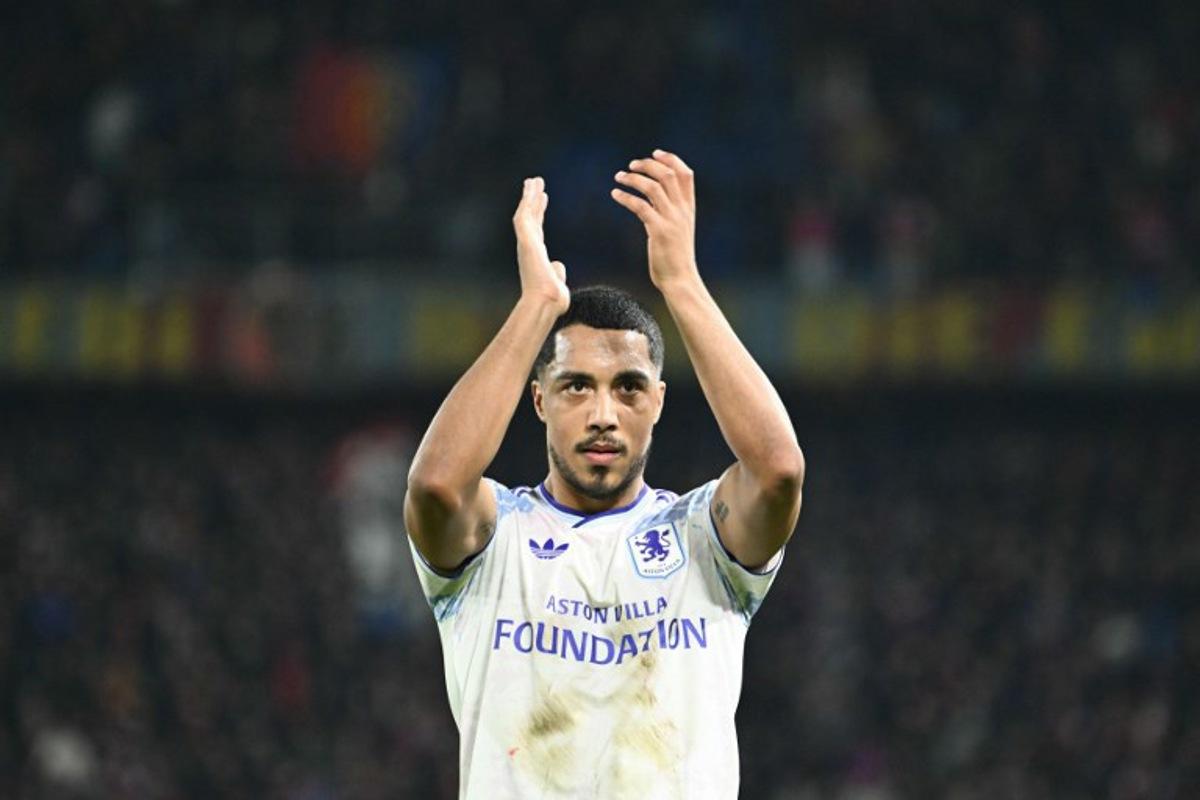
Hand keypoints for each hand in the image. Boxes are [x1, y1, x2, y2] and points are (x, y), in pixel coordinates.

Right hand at [513, 177, 568, 314]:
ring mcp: (526, 243)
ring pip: (525, 214)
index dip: (540, 213)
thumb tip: (558, 265)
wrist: (545, 303)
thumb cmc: (552, 299)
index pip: (538, 229)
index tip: (544, 198)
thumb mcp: (557, 281)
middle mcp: (529, 247)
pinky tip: (532, 189)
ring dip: (529, 196)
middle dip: (533, 200)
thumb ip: (557, 270)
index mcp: (536, 255)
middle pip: (530, 217)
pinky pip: (524, 216)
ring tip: (535, 180)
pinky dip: (527, 202)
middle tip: (535, 182)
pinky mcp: (526, 241)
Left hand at [610, 150, 699, 290]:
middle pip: (668, 175)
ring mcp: (671, 220)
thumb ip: (670, 210)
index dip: (671, 159)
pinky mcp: (658, 231)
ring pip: (653, 187)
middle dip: (648, 165)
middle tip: (631, 165)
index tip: (654, 153)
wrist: (680, 279)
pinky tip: (615, 194)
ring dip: (633, 178)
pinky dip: (626, 197)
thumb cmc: (675, 256)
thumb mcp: (678, 229)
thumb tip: (652, 195)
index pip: (686, 174)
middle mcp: (682, 211)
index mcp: (689, 208)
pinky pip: (640, 206)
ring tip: (619, 176)